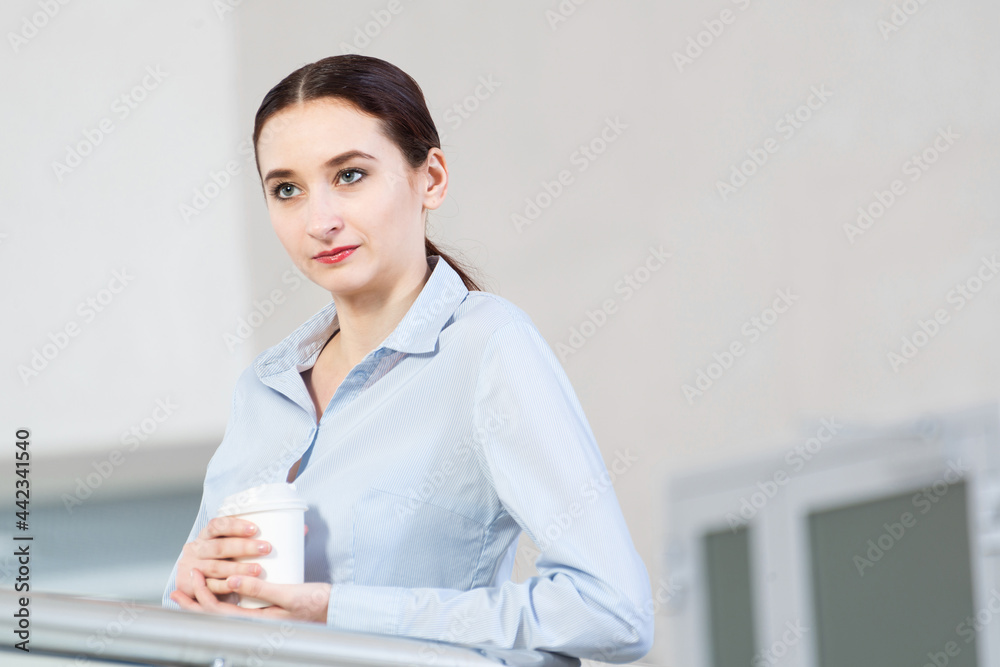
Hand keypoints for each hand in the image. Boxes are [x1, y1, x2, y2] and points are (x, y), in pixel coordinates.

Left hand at [171, 567, 331, 623]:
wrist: (335, 610)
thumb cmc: (316, 603)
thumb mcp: (289, 594)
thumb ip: (260, 589)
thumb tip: (231, 580)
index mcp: (257, 620)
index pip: (218, 611)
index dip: (201, 594)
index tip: (193, 576)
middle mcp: (254, 623)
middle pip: (214, 616)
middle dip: (193, 603)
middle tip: (177, 590)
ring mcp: (258, 619)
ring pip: (223, 612)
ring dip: (205, 601)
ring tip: (192, 591)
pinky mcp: (265, 612)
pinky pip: (235, 608)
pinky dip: (222, 599)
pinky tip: (220, 591)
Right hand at [173, 517, 308, 600]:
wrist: (193, 580)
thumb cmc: (225, 558)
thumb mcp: (235, 544)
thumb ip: (262, 537)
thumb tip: (302, 529)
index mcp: (207, 535)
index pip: (217, 524)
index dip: (234, 525)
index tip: (255, 528)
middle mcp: (197, 549)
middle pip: (219, 547)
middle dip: (243, 548)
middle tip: (266, 548)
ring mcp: (193, 568)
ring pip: (216, 568)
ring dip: (238, 569)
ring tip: (259, 570)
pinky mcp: (192, 586)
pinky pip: (210, 587)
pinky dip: (226, 586)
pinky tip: (239, 585)